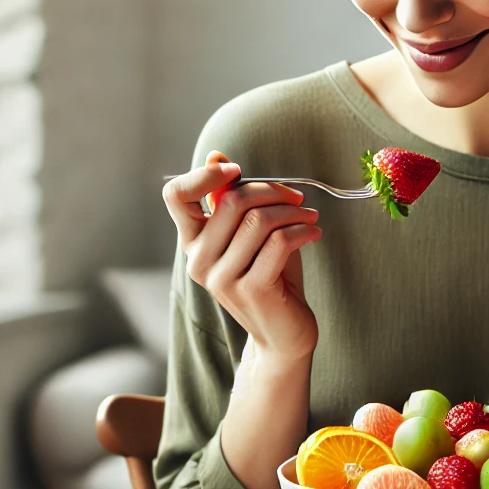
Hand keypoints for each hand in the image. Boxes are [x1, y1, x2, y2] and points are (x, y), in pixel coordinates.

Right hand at [162, 150, 321, 364]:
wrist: (283, 333)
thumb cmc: (269, 276)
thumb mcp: (249, 233)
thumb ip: (232, 200)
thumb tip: (215, 156)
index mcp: (193, 242)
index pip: (175, 195)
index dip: (204, 174)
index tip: (238, 171)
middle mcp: (198, 260)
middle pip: (233, 200)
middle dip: (273, 190)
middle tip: (297, 199)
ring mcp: (222, 278)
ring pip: (259, 219)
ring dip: (293, 212)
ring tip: (310, 218)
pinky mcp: (251, 289)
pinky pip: (279, 242)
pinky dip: (302, 231)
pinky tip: (314, 233)